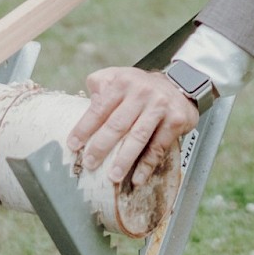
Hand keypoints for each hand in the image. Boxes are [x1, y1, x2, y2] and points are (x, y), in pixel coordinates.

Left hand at [67, 67, 198, 185]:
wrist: (180, 83)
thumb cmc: (141, 87)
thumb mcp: (119, 77)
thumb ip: (100, 87)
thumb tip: (84, 107)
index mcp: (122, 82)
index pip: (99, 108)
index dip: (85, 128)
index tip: (73, 145)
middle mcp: (141, 92)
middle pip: (117, 124)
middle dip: (101, 147)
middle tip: (90, 164)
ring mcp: (159, 106)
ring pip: (138, 137)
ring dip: (124, 159)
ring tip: (113, 176)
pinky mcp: (175, 120)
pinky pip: (158, 147)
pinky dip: (147, 165)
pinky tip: (137, 177)